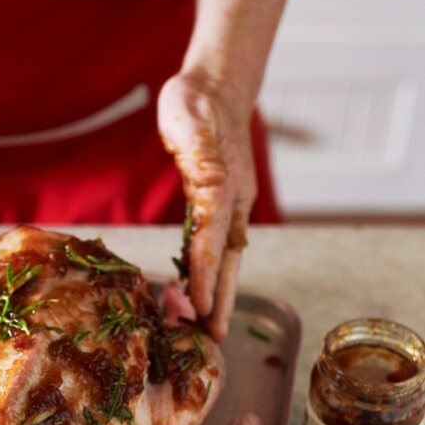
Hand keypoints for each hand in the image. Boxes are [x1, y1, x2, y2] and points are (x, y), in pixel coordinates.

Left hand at [157, 70, 255, 340]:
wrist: (216, 87)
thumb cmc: (197, 102)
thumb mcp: (191, 120)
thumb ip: (200, 152)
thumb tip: (211, 184)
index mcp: (222, 186)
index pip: (213, 239)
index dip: (205, 275)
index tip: (199, 307)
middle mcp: (232, 201)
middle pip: (228, 260)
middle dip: (221, 299)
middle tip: (213, 336)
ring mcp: (232, 204)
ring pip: (226, 257)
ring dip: (219, 292)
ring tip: (210, 326)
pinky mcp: (223, 204)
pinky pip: (220, 245)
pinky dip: (214, 272)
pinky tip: (204, 291)